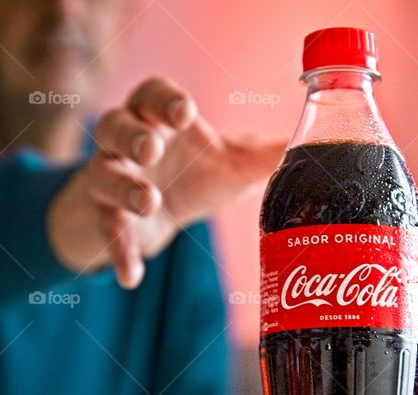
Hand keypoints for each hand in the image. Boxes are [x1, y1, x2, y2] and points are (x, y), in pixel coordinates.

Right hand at [47, 76, 286, 288]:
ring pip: (103, 175)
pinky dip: (120, 253)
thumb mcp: (228, 164)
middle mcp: (125, 143)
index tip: (184, 114)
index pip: (152, 94)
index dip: (165, 100)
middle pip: (113, 126)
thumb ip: (264, 157)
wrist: (148, 213)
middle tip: (152, 150)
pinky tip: (131, 276)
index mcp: (158, 118)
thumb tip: (315, 147)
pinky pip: (107, 233)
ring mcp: (109, 180)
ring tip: (148, 203)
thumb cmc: (192, 173)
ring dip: (124, 188)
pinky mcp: (104, 218)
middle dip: (132, 136)